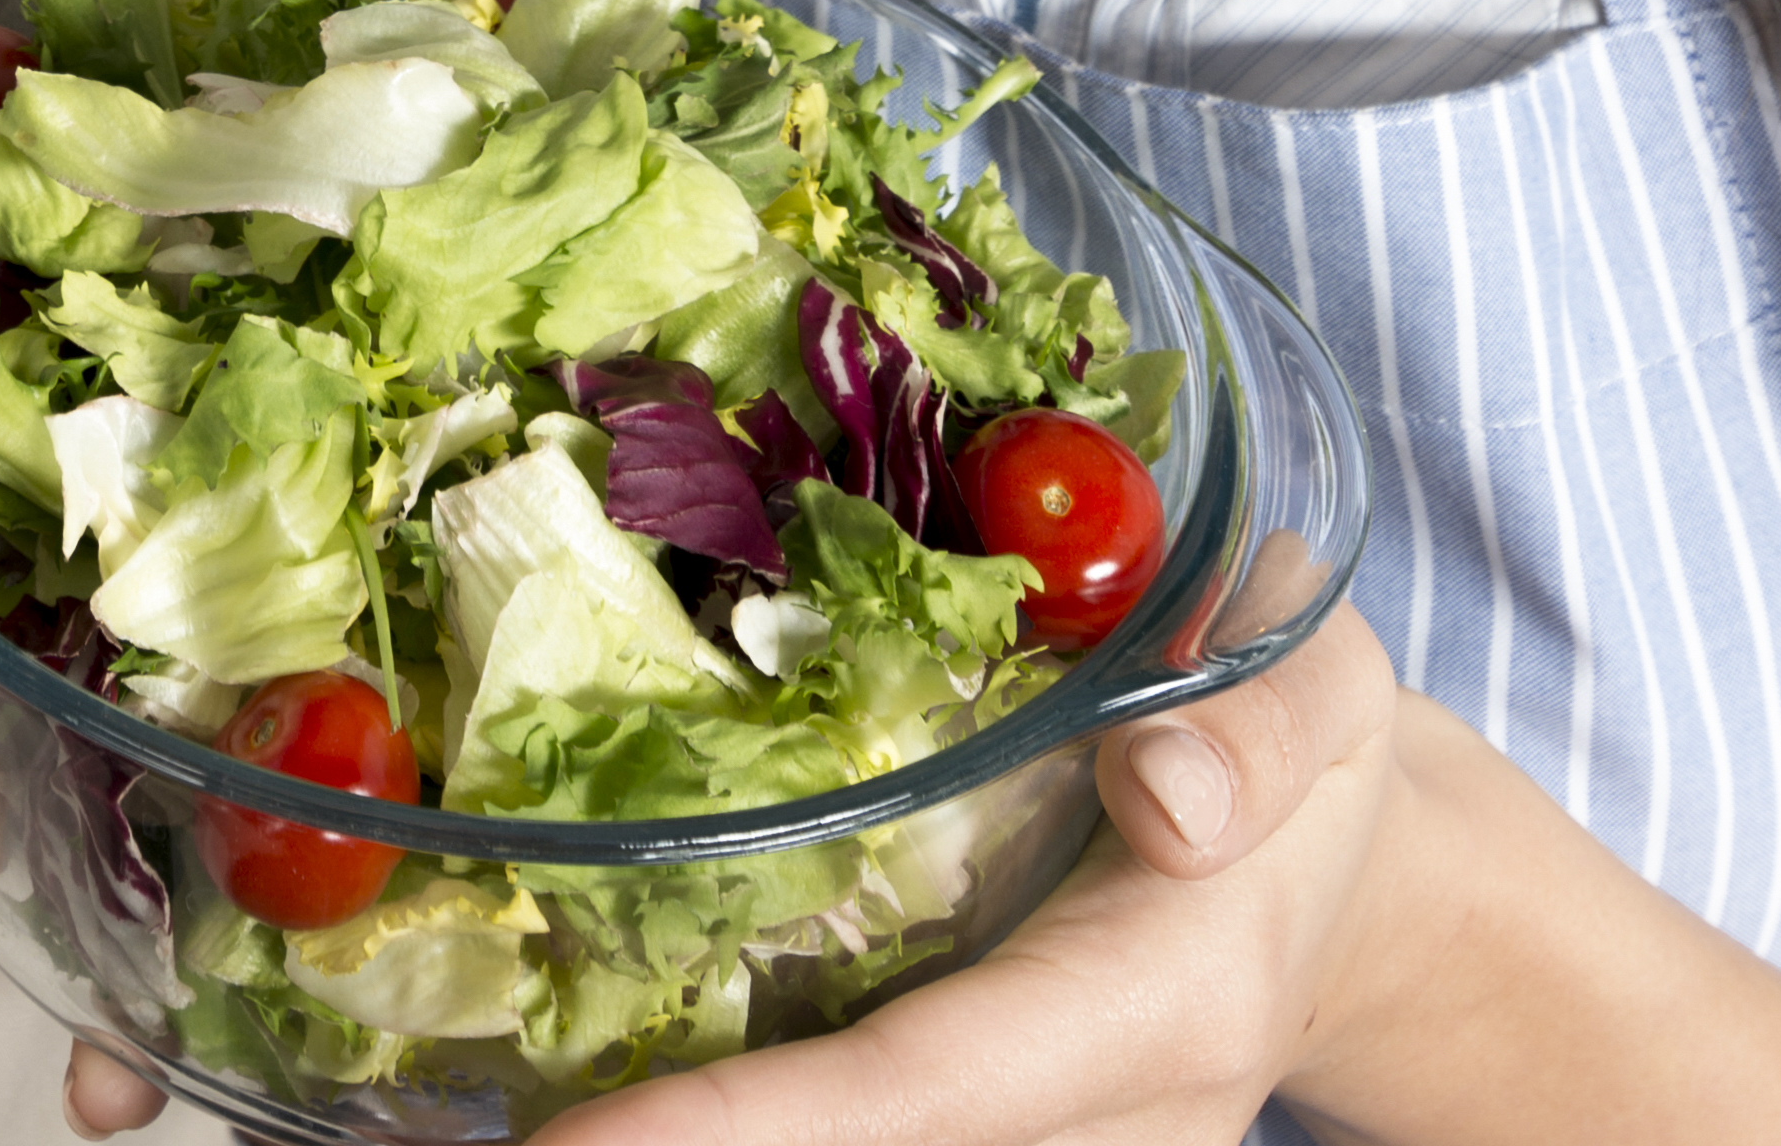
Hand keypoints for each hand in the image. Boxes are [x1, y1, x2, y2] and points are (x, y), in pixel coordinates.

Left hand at [528, 605, 1414, 1145]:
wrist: (1338, 881)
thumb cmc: (1300, 752)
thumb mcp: (1313, 680)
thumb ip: (1258, 718)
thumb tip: (1169, 793)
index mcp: (1155, 1011)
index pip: (926, 1092)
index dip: (746, 1131)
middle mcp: (1093, 1130)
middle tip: (444, 1144)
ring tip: (442, 1134)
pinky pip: (847, 1143)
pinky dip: (715, 1128)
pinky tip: (554, 1110)